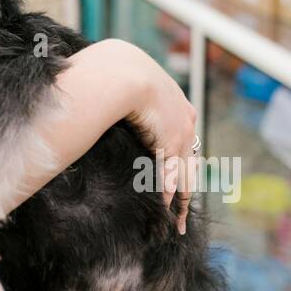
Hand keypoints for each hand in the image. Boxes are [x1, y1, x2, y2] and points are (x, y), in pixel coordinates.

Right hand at [108, 39, 197, 232]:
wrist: (121, 71)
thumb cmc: (113, 68)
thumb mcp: (127, 81)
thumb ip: (122, 90)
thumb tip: (100, 83)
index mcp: (177, 101)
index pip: (183, 136)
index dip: (181, 156)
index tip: (179, 172)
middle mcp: (185, 121)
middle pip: (190, 160)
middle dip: (187, 184)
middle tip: (184, 209)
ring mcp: (180, 135)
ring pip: (185, 174)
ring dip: (181, 199)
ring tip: (178, 221)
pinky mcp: (170, 146)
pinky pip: (172, 178)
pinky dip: (169, 196)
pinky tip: (166, 212)